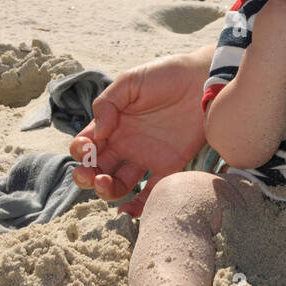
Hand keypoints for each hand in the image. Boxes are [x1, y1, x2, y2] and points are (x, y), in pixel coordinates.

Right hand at [69, 51, 209, 214]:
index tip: (87, 147)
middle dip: (86, 176)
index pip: (86, 145)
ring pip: (119, 184)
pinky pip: (151, 192)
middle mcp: (126, 143)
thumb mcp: (131, 81)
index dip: (80, 151)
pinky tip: (128, 210)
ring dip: (107, 191)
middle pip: (97, 169)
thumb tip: (97, 133)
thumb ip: (107, 103)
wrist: (205, 79)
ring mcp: (146, 156)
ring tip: (106, 185)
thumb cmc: (166, 75)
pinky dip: (138, 206)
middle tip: (90, 175)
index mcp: (112, 124)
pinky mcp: (170, 166)